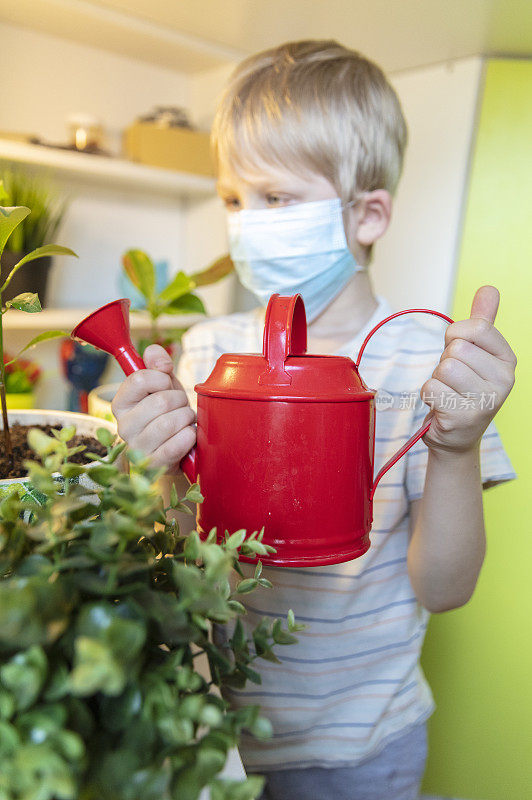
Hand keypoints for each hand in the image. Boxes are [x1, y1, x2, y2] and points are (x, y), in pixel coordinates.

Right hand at [111, 344, 195, 468]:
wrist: (175, 450)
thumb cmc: (167, 413)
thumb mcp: (163, 384)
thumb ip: (157, 362)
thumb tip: (157, 357)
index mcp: (120, 403)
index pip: (138, 379)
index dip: (161, 378)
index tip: (166, 384)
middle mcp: (123, 426)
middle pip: (160, 401)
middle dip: (180, 400)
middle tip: (181, 406)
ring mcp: (137, 448)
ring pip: (170, 422)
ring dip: (186, 418)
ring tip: (185, 421)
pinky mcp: (154, 465)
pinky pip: (177, 444)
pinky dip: (189, 436)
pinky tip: (188, 435)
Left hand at [420, 286, 516, 454]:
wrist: (456, 435)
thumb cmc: (462, 388)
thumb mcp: (475, 353)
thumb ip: (482, 321)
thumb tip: (489, 288)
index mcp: (508, 359)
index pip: (476, 328)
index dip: (455, 336)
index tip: (458, 352)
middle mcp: (504, 381)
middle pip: (456, 349)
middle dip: (444, 362)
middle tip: (453, 381)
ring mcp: (486, 401)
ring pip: (444, 368)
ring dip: (436, 379)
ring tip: (448, 393)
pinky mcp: (463, 417)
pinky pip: (431, 388)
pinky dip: (428, 395)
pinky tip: (441, 406)